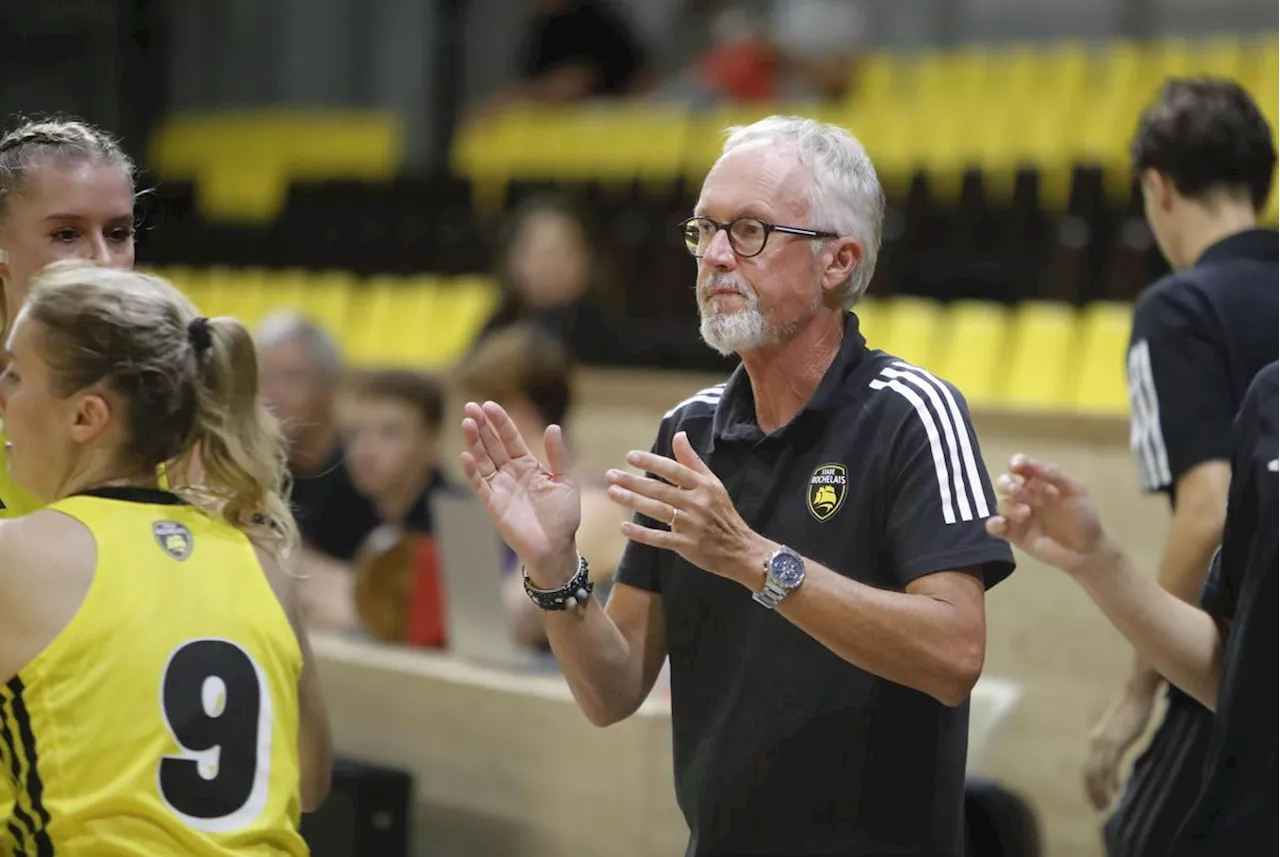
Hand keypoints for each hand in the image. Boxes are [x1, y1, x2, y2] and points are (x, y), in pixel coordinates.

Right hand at [459, 401, 579, 585]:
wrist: (556, 548)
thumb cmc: (562, 517)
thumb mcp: (565, 481)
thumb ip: (558, 455)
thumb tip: (553, 426)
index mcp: (527, 465)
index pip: (510, 438)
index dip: (500, 421)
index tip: (489, 405)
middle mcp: (510, 473)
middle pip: (492, 444)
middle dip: (481, 426)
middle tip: (470, 406)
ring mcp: (500, 487)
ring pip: (483, 460)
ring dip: (474, 442)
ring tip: (466, 423)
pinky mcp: (493, 504)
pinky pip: (480, 484)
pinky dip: (472, 471)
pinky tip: (465, 455)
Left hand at [604, 431, 763, 581]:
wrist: (740, 548)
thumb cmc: (722, 513)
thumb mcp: (713, 483)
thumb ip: (692, 461)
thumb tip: (679, 435)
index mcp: (703, 486)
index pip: (674, 470)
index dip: (652, 462)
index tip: (631, 457)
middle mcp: (697, 503)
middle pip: (661, 490)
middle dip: (634, 482)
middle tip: (611, 475)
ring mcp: (692, 525)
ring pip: (658, 511)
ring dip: (633, 502)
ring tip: (612, 493)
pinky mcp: (687, 545)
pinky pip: (661, 538)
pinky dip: (642, 534)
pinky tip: (624, 527)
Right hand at [985, 454, 1109, 573]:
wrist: (1086, 551)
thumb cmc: (1084, 518)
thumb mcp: (1075, 490)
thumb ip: (1055, 474)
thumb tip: (1030, 465)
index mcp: (1040, 483)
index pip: (1022, 467)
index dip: (1016, 463)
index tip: (1015, 467)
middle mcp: (1026, 497)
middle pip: (1005, 484)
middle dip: (1006, 484)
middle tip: (1017, 492)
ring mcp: (1018, 516)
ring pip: (1001, 504)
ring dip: (1008, 506)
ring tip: (1025, 515)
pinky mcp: (1014, 534)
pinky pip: (994, 526)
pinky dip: (993, 523)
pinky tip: (1003, 524)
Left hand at [1083, 680, 1159, 809]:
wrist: (1138, 690)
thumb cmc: (1134, 708)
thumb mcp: (1122, 729)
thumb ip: (1118, 742)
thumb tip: (1119, 755)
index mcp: (1097, 739)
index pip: (1088, 768)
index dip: (1090, 786)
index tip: (1097, 801)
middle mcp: (1096, 741)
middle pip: (1088, 774)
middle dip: (1092, 793)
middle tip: (1100, 809)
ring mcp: (1104, 741)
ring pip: (1096, 773)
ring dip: (1100, 791)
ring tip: (1107, 806)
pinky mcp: (1116, 741)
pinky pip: (1109, 766)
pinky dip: (1111, 782)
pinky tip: (1117, 792)